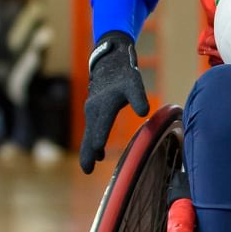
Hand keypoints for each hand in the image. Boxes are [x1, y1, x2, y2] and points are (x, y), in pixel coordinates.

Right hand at [79, 31, 148, 173]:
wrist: (109, 60)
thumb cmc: (124, 73)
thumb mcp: (134, 83)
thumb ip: (138, 97)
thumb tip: (143, 112)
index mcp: (104, 106)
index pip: (101, 127)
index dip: (99, 140)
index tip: (96, 155)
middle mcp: (94, 110)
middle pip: (90, 135)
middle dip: (88, 153)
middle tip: (87, 170)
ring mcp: (92, 110)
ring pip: (89, 133)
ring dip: (89, 149)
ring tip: (89, 166)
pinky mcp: (94, 110)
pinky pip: (92, 129)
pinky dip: (92, 141)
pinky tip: (96, 151)